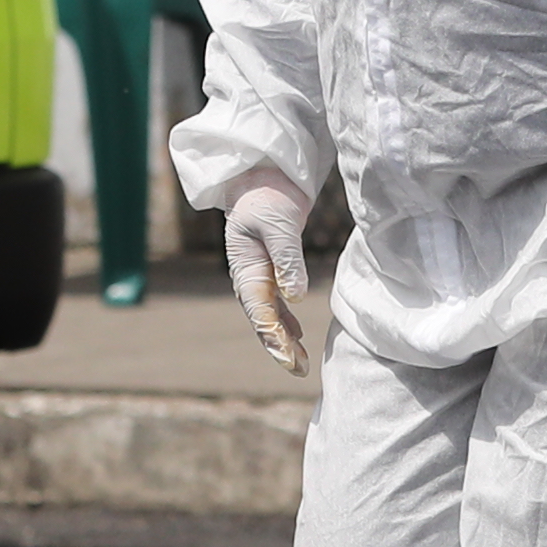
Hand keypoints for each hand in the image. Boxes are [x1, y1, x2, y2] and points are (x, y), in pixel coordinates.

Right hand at [219, 170, 314, 371]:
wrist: (261, 177)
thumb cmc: (266, 197)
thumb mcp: (278, 225)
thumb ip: (287, 260)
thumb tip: (295, 297)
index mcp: (246, 269)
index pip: (259, 311)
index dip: (273, 335)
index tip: (288, 354)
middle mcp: (249, 278)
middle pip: (263, 320)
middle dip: (279, 346)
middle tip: (297, 369)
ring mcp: (259, 276)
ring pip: (270, 316)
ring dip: (284, 339)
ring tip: (300, 364)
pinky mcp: (271, 270)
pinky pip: (277, 304)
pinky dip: (287, 321)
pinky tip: (298, 335)